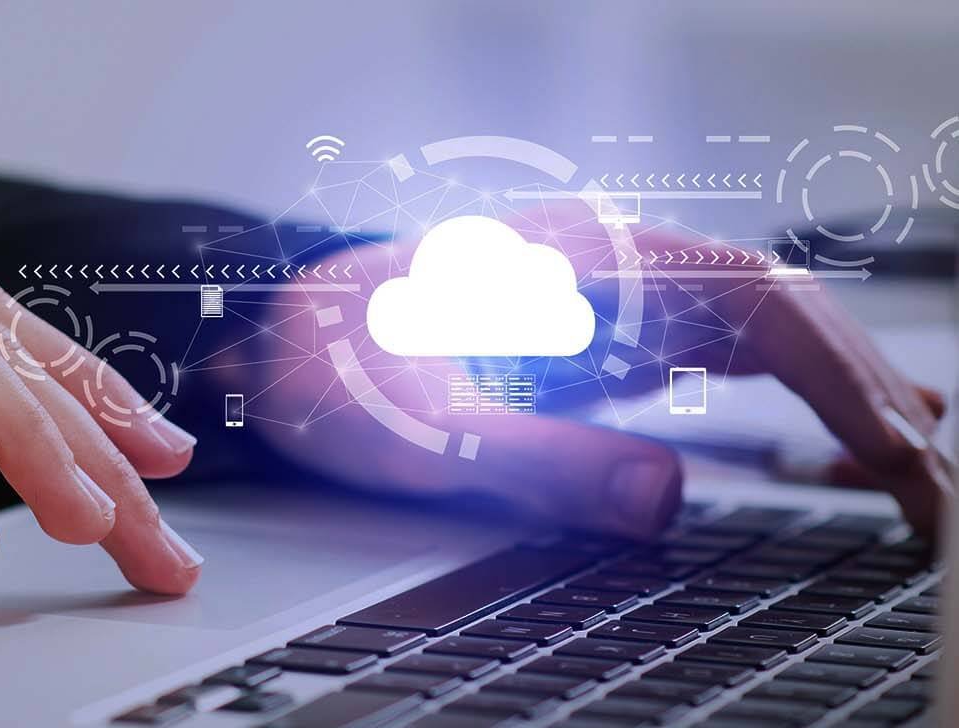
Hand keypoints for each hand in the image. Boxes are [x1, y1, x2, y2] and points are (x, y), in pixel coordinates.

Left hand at [233, 209, 949, 539]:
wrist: (264, 348)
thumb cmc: (327, 368)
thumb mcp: (419, 429)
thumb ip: (539, 459)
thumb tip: (665, 495)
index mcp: (581, 265)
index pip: (758, 303)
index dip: (839, 375)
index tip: (894, 445)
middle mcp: (614, 267)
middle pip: (785, 316)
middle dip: (871, 398)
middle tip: (937, 494)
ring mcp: (616, 300)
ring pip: (772, 334)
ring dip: (853, 396)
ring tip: (929, 471)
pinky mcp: (606, 339)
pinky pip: (732, 357)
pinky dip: (803, 398)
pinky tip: (856, 437)